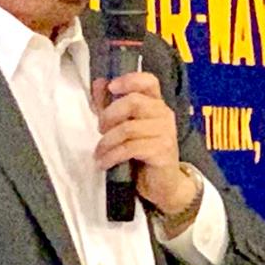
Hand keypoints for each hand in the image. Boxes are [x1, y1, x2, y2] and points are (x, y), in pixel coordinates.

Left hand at [95, 71, 193, 215]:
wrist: (163, 185)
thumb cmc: (142, 154)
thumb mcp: (124, 126)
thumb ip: (111, 104)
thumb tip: (99, 82)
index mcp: (156, 104)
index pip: (149, 81)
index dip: (129, 80)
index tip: (111, 86)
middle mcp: (164, 114)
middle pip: (133, 102)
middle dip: (109, 115)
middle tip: (100, 129)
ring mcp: (165, 132)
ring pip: (128, 128)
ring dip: (107, 141)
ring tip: (99, 152)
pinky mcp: (162, 151)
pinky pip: (130, 148)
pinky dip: (112, 155)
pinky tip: (104, 162)